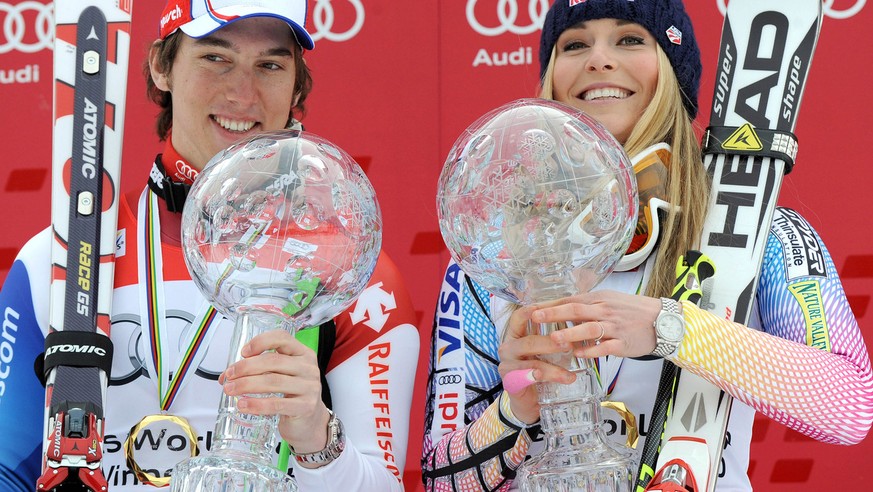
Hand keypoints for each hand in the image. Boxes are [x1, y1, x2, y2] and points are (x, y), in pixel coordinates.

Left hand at [220, 330, 329, 455]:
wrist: (309, 422)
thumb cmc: (291, 395)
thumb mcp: (281, 376)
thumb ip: (259, 370)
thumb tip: (227, 375)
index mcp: (302, 353)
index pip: (282, 338)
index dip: (261, 342)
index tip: (243, 352)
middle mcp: (308, 367)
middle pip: (273, 361)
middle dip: (246, 367)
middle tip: (229, 376)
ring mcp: (309, 387)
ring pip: (273, 381)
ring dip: (246, 385)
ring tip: (230, 390)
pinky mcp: (306, 407)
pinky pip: (276, 404)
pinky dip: (256, 404)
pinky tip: (243, 405)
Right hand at [497, 305, 576, 424]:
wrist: (530, 401)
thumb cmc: (539, 369)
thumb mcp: (545, 351)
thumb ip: (554, 337)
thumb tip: (579, 325)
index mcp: (515, 335)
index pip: (519, 318)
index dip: (531, 312)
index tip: (546, 308)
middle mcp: (508, 348)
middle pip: (528, 341)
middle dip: (550, 343)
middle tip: (570, 345)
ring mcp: (507, 366)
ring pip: (531, 363)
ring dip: (552, 368)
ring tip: (570, 375)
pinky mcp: (510, 382)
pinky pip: (522, 379)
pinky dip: (533, 377)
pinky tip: (541, 376)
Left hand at [530, 290, 661, 358]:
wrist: (663, 320)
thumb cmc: (632, 311)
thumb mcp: (609, 301)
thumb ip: (587, 305)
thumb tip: (561, 308)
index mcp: (599, 299)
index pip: (570, 299)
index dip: (550, 304)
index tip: (531, 308)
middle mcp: (605, 310)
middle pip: (576, 310)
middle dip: (554, 313)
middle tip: (535, 317)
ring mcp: (614, 327)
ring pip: (590, 328)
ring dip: (571, 333)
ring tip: (554, 339)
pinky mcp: (623, 343)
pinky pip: (605, 347)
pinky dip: (591, 350)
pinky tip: (577, 354)